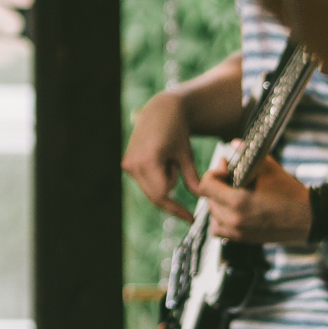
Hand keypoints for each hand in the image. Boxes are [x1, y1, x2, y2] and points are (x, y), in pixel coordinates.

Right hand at [123, 88, 201, 220]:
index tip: (190, 218)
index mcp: (149, 160)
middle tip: (180, 170)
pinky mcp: (127, 164)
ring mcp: (128, 164)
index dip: (177, 209)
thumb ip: (193, 179)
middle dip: (171, 190)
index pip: (162, 195)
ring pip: (151, 190)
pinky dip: (156, 177)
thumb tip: (201, 199)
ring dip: (164, 182)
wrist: (161, 110)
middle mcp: (134, 164)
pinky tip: (161, 159)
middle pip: (155, 196)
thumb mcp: (187, 154)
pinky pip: (145, 182)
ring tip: (169, 159)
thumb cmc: (177, 129)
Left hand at [203, 150, 312, 244]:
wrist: (309, 217)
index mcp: (238, 201)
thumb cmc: (290, 192)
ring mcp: (238, 232)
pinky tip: (233, 210)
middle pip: (209, 199)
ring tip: (232, 193)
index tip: (226, 167)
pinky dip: (221, 219)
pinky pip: (219, 230)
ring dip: (218, 202)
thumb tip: (234, 143)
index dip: (213, 172)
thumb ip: (247, 153)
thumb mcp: (268, 167)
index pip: (206, 185)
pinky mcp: (244, 239)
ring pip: (212, 215)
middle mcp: (234, 219)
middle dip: (217, 185)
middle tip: (230, 176)